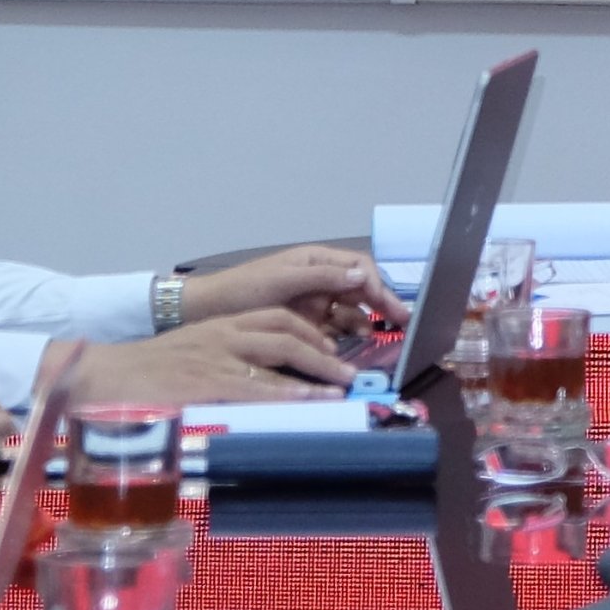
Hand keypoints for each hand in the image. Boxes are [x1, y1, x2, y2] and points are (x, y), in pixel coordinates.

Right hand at [69, 310, 353, 404]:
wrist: (99, 377)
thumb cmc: (143, 374)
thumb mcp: (189, 357)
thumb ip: (223, 363)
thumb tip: (258, 383)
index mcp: (221, 326)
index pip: (279, 318)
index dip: (311, 331)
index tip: (333, 347)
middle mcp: (224, 335)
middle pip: (288, 330)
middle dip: (324, 351)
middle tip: (348, 372)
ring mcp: (216, 358)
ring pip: (279, 354)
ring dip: (316, 371)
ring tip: (341, 388)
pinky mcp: (205, 383)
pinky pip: (255, 387)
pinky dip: (286, 393)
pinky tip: (307, 402)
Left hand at [181, 243, 401, 336]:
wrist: (205, 312)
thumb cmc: (243, 289)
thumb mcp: (283, 279)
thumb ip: (323, 277)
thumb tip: (364, 275)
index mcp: (316, 261)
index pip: (358, 267)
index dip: (376, 283)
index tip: (388, 305)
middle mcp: (319, 280)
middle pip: (360, 289)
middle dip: (382, 304)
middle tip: (404, 322)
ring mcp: (313, 304)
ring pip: (350, 312)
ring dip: (366, 322)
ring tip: (378, 340)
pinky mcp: (304, 327)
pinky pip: (333, 331)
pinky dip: (346, 339)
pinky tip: (354, 349)